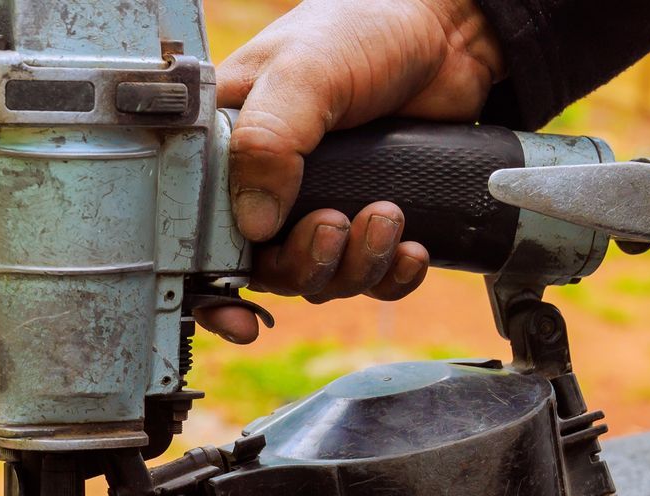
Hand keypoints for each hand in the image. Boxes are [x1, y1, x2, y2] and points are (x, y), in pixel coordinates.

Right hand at [198, 0, 504, 343]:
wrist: (450, 34)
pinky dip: (391, 277)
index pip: (199, 229)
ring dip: (355, 266)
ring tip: (388, 218)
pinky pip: (371, 277)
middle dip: (306, 263)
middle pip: (267, 267)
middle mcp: (266, 182)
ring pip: (320, 277)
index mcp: (228, 147)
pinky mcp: (368, 216)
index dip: (211, 282)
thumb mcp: (303, 71)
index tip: (233, 313)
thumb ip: (267, 140)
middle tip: (334, 226)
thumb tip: (252, 224)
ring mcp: (318, 203)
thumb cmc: (363, 28)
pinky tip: (410, 252)